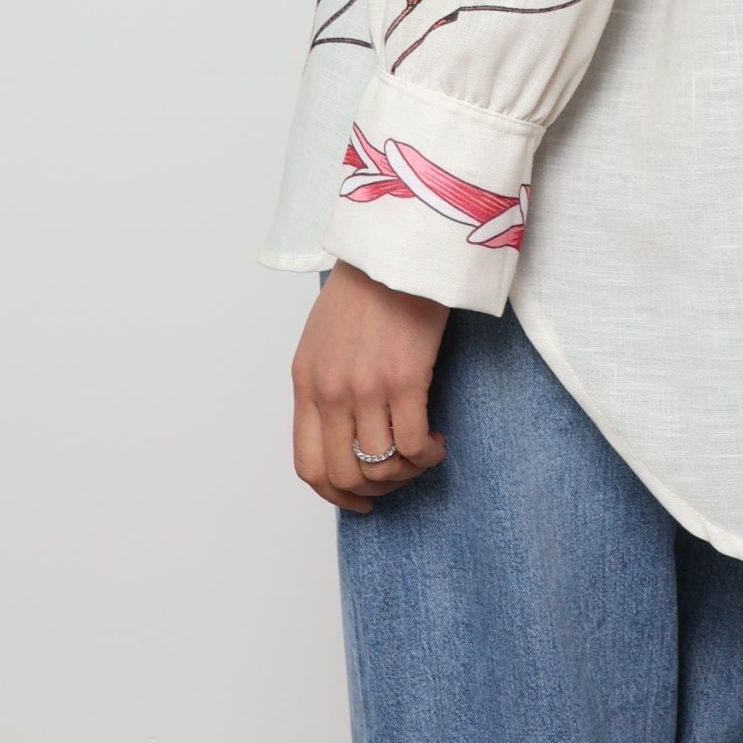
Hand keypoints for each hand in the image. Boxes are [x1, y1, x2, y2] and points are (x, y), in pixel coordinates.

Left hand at [291, 260, 449, 512]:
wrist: (397, 242)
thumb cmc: (368, 283)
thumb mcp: (324, 336)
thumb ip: (325, 382)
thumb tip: (344, 430)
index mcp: (305, 381)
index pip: (308, 465)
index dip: (335, 495)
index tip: (361, 500)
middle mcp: (329, 391)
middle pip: (344, 475)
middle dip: (377, 488)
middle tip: (402, 474)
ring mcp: (364, 387)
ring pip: (381, 466)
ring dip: (407, 472)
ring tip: (424, 452)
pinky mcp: (404, 378)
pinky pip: (412, 445)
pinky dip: (427, 454)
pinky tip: (437, 440)